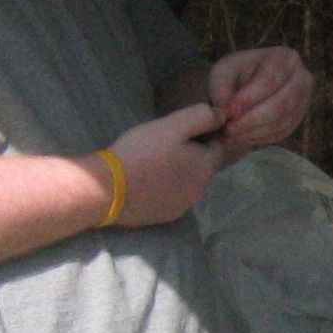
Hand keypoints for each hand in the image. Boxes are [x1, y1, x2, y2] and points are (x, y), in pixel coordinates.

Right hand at [107, 102, 224, 223]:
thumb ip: (201, 117)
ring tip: (156, 161)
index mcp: (206, 167)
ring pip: (189, 182)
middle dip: (191, 154)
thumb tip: (222, 116)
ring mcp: (184, 206)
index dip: (205, 135)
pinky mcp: (167, 216)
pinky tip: (150, 180)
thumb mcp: (172, 126)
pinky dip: (167, 187)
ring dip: (180, 172)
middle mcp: (201, 190)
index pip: (218, 147)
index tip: (185, 129)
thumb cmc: (142, 152)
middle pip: (203, 165)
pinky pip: (174, 196)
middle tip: (166, 144)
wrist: (110, 189)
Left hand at [206, 47, 312, 160]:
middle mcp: (302, 78)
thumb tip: (225, 113)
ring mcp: (304, 101)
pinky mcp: (299, 119)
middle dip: (250, 121)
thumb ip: (221, 89)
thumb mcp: (222, 72)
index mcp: (284, 57)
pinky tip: (241, 138)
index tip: (227, 113)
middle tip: (227, 130)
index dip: (248, 100)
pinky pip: (281, 133)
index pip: (268, 82)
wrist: (249, 83)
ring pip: (280, 123)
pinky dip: (259, 139)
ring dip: (252, 133)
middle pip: (279, 105)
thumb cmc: (235, 73)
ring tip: (229, 137)